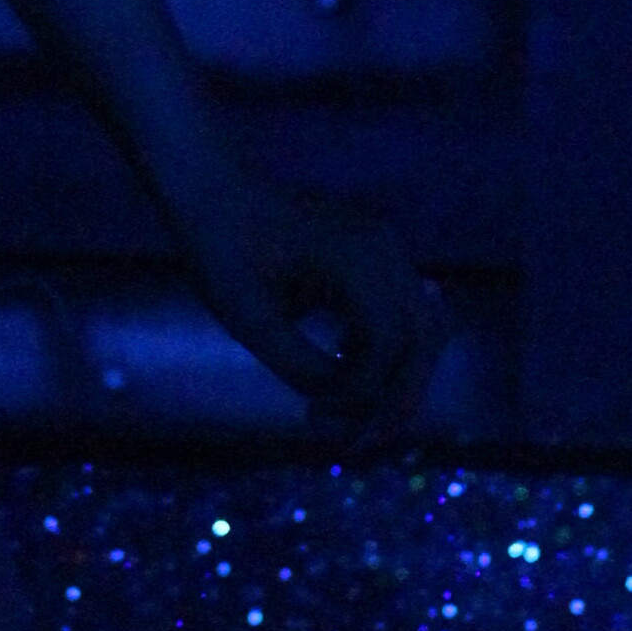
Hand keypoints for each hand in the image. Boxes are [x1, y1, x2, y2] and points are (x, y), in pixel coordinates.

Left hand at [177, 176, 452, 438]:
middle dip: (396, 395)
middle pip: (421, 338)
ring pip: (420, 329)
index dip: (361, 391)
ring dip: (393, 376)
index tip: (314, 415)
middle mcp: (384, 247)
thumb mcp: (250, 320)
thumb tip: (346, 406)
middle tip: (355, 440)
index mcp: (356, 256)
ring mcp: (386, 248)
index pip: (387, 343)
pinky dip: (380, 352)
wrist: (211, 190)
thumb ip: (302, 366)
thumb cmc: (220, 250)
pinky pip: (400, 314)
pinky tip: (339, 375)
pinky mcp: (376, 256)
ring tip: (344, 413)